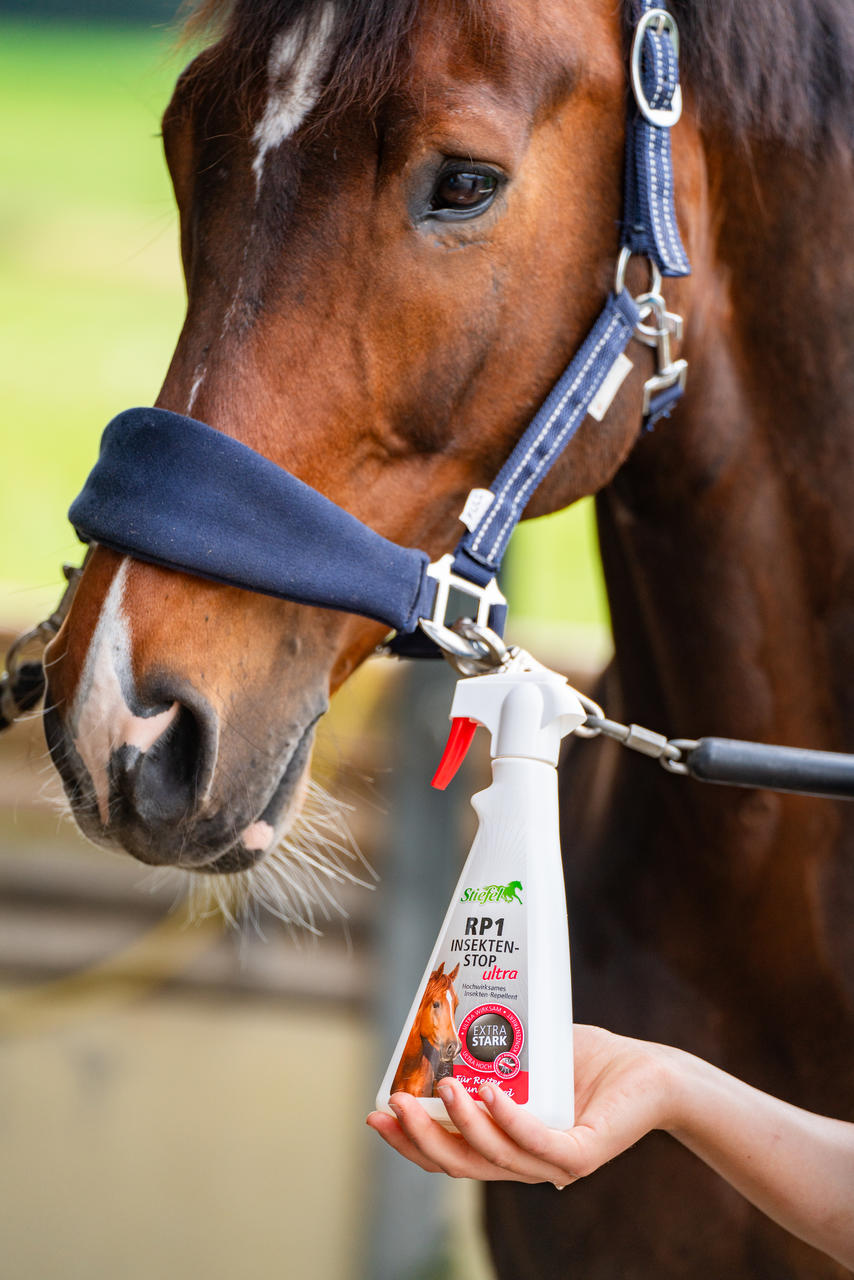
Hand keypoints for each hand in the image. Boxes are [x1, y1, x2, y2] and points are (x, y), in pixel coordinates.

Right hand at [366, 1024, 677, 1185]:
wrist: (654, 1070)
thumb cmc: (589, 1059)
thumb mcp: (526, 1048)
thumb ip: (488, 1046)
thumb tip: (438, 1020)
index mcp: (507, 1143)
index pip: (451, 1154)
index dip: (410, 1141)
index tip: (375, 1115)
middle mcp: (526, 1161)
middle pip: (462, 1163)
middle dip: (419, 1137)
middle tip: (389, 1104)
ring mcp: (554, 1163)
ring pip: (495, 1156)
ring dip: (460, 1124)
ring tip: (440, 1085)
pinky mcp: (583, 1154)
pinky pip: (538, 1143)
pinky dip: (508, 1121)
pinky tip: (488, 1092)